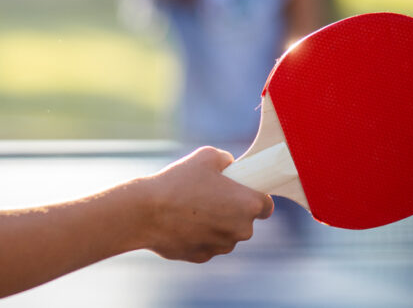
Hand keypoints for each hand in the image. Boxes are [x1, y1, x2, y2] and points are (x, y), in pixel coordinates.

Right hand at [136, 147, 273, 262]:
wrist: (146, 212)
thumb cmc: (177, 182)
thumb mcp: (206, 156)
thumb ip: (226, 160)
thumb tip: (231, 165)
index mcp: (247, 204)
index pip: (266, 204)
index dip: (254, 195)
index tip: (240, 190)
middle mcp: (241, 230)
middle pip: (245, 220)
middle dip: (231, 209)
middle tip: (209, 194)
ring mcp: (222, 246)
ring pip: (225, 233)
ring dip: (215, 223)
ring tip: (190, 207)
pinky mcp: (204, 257)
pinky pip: (207, 243)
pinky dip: (199, 234)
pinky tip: (181, 222)